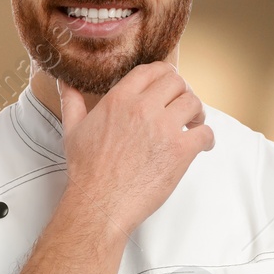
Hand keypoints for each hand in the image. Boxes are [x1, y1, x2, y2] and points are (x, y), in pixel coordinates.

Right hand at [56, 63, 213, 226]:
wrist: (99, 202)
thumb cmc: (87, 171)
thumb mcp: (73, 130)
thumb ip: (72, 101)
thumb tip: (65, 83)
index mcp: (120, 100)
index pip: (151, 70)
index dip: (164, 74)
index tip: (168, 84)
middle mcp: (143, 109)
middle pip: (176, 82)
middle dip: (183, 91)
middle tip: (183, 105)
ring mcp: (163, 129)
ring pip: (194, 103)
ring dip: (197, 112)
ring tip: (194, 123)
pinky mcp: (179, 152)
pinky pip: (205, 133)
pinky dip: (208, 138)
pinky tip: (203, 144)